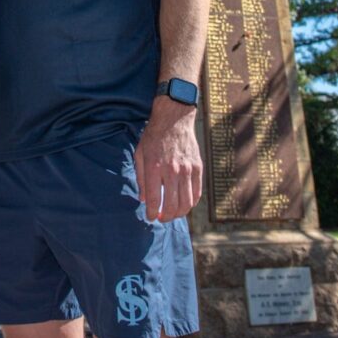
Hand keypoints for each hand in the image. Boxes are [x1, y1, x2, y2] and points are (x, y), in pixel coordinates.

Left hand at [134, 100, 203, 221]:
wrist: (174, 119)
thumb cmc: (154, 137)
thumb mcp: (140, 154)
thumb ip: (141, 178)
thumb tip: (143, 199)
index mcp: (154, 168)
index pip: (154, 199)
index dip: (152, 213)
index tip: (150, 217)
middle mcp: (172, 171)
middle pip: (172, 205)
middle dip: (166, 217)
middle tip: (162, 218)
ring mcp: (187, 170)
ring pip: (186, 203)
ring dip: (179, 213)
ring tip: (173, 214)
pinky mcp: (197, 168)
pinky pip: (197, 193)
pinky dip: (191, 203)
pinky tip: (184, 204)